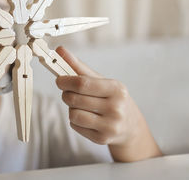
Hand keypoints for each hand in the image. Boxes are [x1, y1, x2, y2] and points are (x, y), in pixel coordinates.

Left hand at [55, 46, 160, 161]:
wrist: (130, 125)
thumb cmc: (111, 98)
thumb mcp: (101, 80)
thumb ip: (78, 66)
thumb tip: (60, 50)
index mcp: (116, 89)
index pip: (82, 83)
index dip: (65, 80)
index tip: (59, 79)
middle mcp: (115, 108)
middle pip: (74, 99)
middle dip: (66, 94)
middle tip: (68, 92)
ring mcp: (110, 125)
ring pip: (73, 114)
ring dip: (71, 108)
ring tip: (79, 105)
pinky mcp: (102, 139)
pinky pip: (75, 126)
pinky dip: (75, 120)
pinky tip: (86, 117)